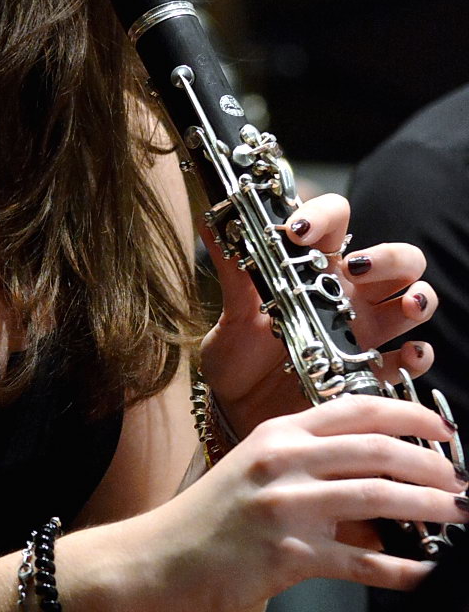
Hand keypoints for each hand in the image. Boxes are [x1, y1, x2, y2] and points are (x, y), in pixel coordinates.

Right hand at [128, 396, 465, 611]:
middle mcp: (283, 460)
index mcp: (278, 433)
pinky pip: (360, 562)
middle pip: (374, 448)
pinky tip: (423, 571)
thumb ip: (313, 466)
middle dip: (430, 463)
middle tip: (458, 477)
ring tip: (457, 513)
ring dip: (428, 506)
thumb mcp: (260, 471)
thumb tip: (381, 485)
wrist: (161, 558)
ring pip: (375, 497)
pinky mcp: (287, 554)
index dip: (407, 414)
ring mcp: (286, 506)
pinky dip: (401, 568)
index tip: (441, 427)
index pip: (355, 408)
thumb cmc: (211, 517)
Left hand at [196, 194, 436, 437]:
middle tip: (357, 269)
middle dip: (388, 256)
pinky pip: (412, 360)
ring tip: (404, 306)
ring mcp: (365, 333)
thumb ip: (232, 272)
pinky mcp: (372, 374)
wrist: (234, 414)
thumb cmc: (234, 358)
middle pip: (395, 258)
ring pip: (415, 299)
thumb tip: (211, 223)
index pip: (334, 221)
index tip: (299, 231)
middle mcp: (346, 295)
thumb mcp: (232, 316)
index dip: (324, 215)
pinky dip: (418, 355)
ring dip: (418, 297)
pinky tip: (406, 356)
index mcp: (312, 269)